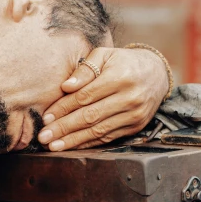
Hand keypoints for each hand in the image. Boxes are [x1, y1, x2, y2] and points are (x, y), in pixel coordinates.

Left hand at [38, 46, 169, 150]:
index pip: (85, 96)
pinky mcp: (136, 127)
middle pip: (90, 116)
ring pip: (98, 131)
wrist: (156, 74)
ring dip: (73, 140)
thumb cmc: (124, 62)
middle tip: (44, 137)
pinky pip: (108, 138)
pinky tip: (72, 146)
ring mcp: (134, 115)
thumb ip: (85, 68)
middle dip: (64, 128)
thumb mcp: (105, 54)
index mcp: (120, 76)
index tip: (46, 117)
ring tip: (53, 146)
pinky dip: (88, 143)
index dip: (64, 108)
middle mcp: (130, 98)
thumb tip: (66, 87)